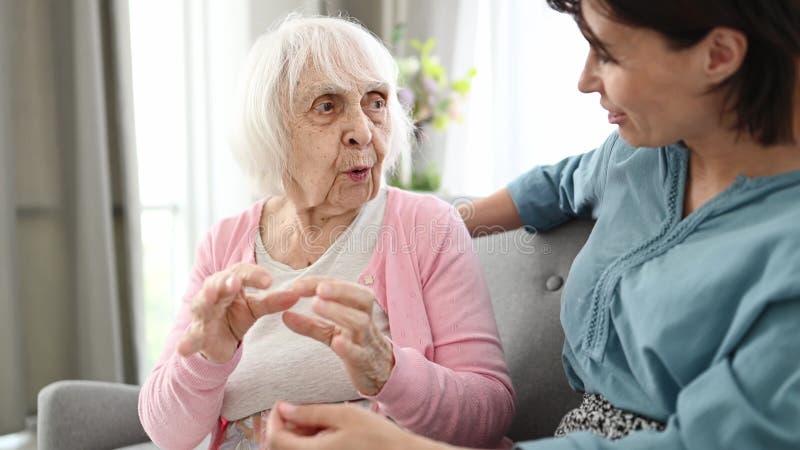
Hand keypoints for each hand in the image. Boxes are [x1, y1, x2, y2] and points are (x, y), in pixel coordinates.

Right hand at [177, 263, 299, 363]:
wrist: (217, 341)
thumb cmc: (236, 315)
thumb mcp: (256, 308)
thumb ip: (274, 301)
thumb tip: (297, 295)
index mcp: (229, 283)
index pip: (240, 272)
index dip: (254, 275)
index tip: (269, 281)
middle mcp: (212, 294)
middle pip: (217, 283)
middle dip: (225, 282)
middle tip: (234, 282)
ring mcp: (202, 314)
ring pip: (201, 304)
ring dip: (206, 299)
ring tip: (211, 297)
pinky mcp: (196, 335)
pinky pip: (190, 338)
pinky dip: (187, 342)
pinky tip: (183, 349)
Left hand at [265, 402, 449, 449]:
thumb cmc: (376, 436)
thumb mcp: (343, 415)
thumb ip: (310, 412)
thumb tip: (284, 408)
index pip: (275, 439)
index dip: (273, 419)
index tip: (282, 403)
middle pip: (283, 446)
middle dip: (286, 426)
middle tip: (303, 409)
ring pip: (296, 449)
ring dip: (299, 434)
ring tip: (320, 418)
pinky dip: (311, 441)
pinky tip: (327, 430)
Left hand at [283, 276, 393, 394]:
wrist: (381, 372)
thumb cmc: (356, 346)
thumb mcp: (332, 333)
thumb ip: (310, 324)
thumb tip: (284, 315)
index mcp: (358, 308)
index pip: (342, 288)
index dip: (320, 283)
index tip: (296, 286)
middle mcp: (365, 320)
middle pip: (361, 298)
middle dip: (339, 290)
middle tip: (317, 288)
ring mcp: (366, 341)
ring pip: (360, 322)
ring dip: (339, 311)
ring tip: (316, 305)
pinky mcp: (364, 362)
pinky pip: (359, 353)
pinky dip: (348, 347)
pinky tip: (337, 342)